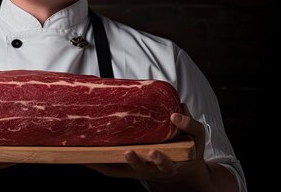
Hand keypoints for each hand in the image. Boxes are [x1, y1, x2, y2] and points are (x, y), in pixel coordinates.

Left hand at [84, 104, 216, 190]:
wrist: (181, 170)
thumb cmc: (186, 150)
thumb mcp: (196, 138)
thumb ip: (190, 125)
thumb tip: (178, 109)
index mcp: (171, 163)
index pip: (166, 162)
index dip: (159, 159)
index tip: (154, 149)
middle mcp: (153, 170)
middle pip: (143, 170)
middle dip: (135, 162)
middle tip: (128, 152)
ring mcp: (138, 170)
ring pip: (122, 170)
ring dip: (108, 164)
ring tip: (95, 155)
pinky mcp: (127, 168)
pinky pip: (110, 169)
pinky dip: (97, 164)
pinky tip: (84, 156)